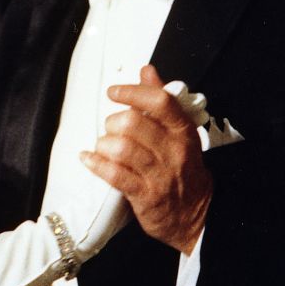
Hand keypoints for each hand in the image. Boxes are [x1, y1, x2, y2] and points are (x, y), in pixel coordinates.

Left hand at [82, 65, 212, 254]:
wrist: (196, 215)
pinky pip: (114, 175)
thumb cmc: (181, 167)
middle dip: (113, 123)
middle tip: (111, 130)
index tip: (113, 92)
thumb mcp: (179, 133)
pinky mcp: (145, 196)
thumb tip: (146, 70)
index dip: (132, 92)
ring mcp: (160, 175)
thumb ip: (161, 101)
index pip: (160, 102)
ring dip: (104, 145)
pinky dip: (96, 164)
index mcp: (183, 131)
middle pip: (134, 123)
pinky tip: (88, 159)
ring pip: (122, 148)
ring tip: (104, 147)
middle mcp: (174, 151)